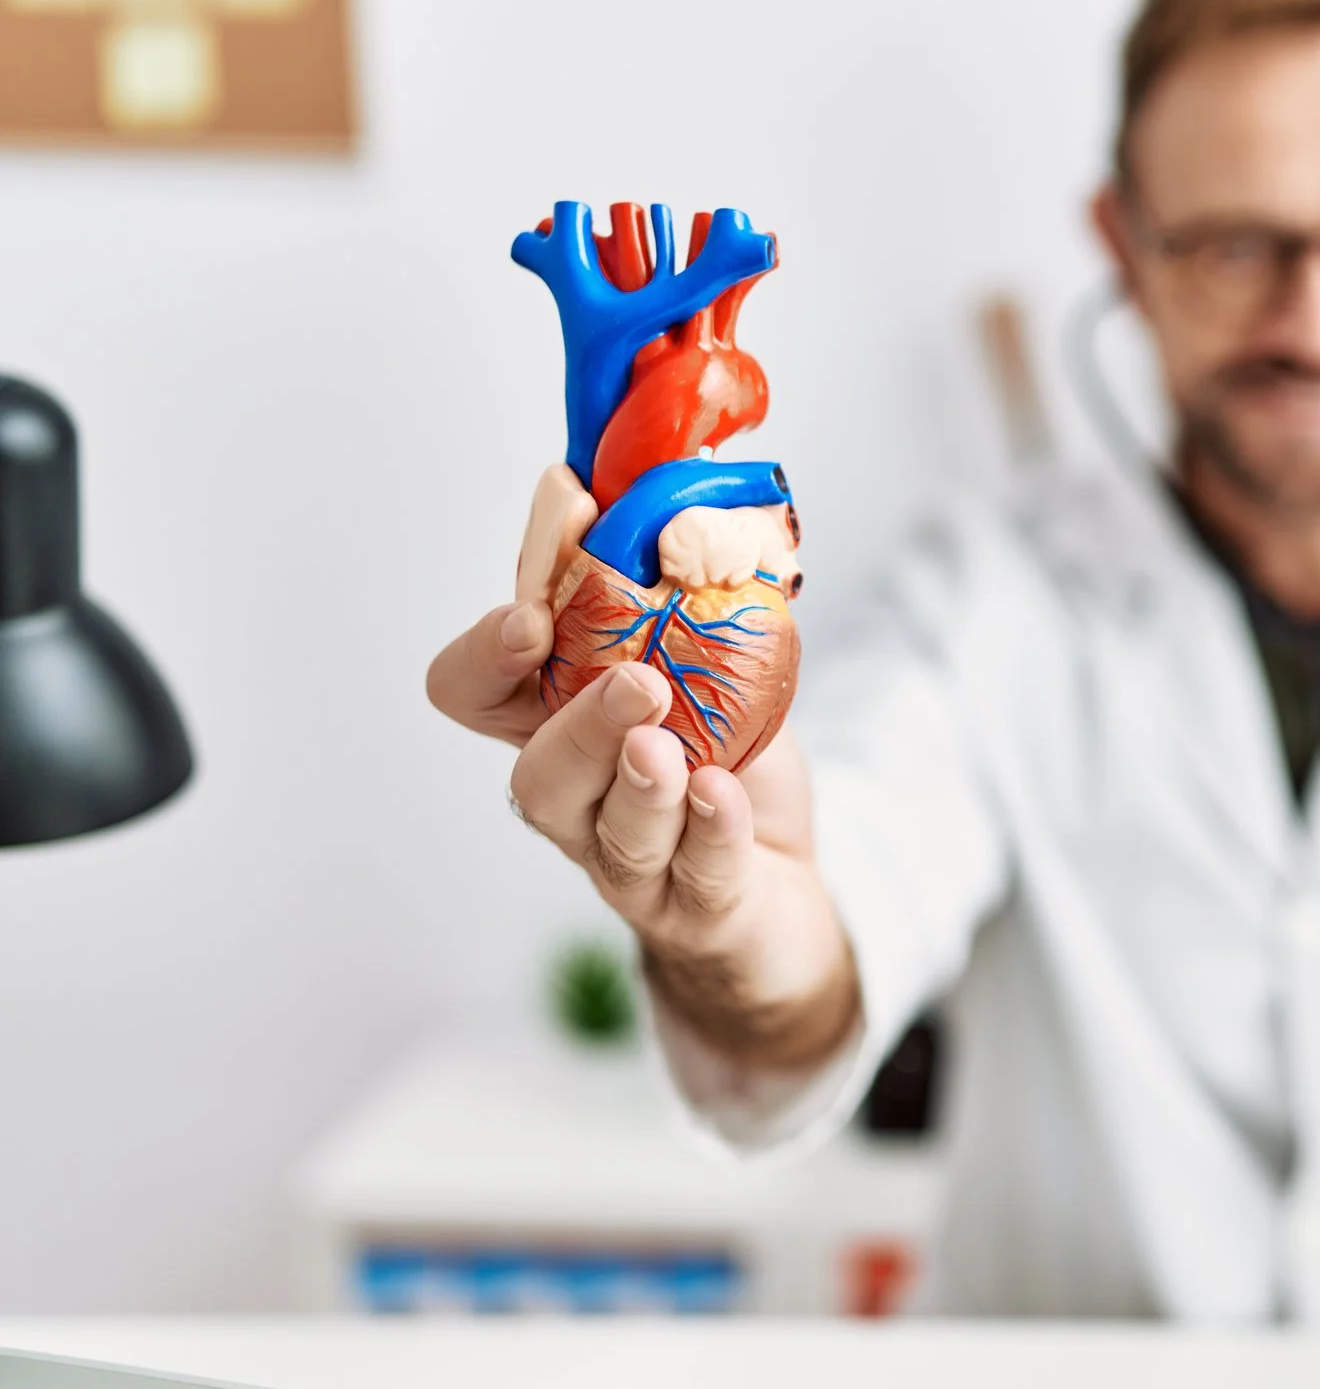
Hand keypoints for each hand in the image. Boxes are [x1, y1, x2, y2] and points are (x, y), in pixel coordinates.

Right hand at [425, 598, 855, 1068]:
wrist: (776, 875)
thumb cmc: (723, 761)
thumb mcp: (704, 663)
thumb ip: (672, 594)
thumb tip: (648, 480)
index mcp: (557, 721)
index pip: (473, 692)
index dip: (485, 656)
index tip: (531, 615)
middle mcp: (578, 798)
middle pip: (539, 777)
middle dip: (580, 725)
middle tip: (637, 681)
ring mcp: (630, 862)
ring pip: (610, 833)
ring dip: (637, 784)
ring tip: (665, 745)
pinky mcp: (697, 908)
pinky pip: (695, 875)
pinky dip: (708, 833)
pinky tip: (720, 796)